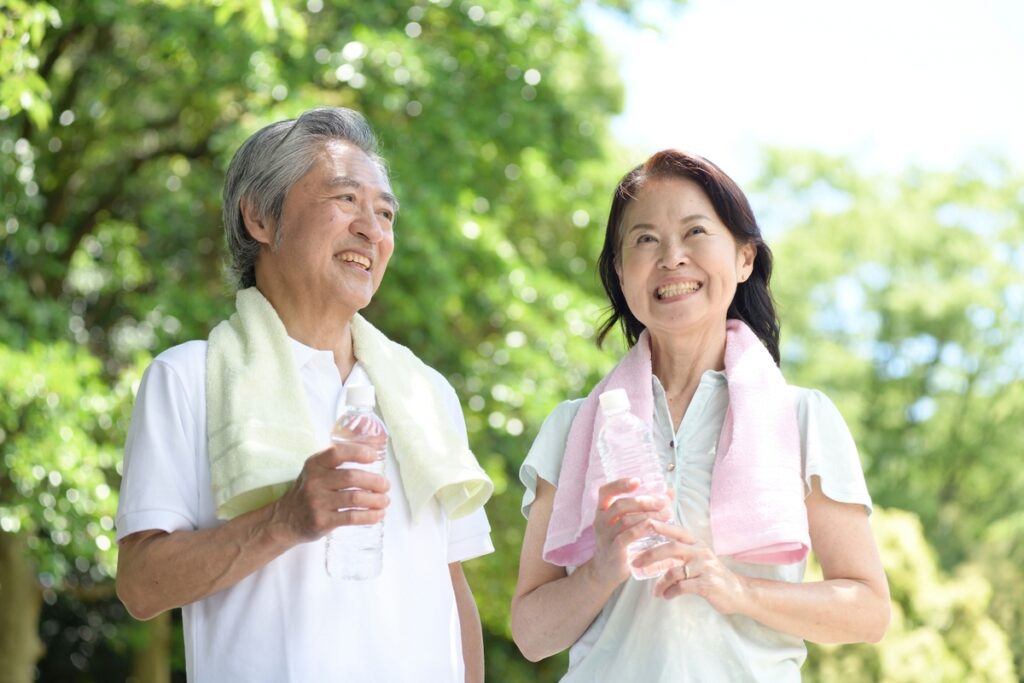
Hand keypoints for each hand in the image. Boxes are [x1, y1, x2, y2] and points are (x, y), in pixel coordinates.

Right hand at [270, 442, 390, 543]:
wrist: (287, 519)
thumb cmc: (309, 491)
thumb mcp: (315, 471)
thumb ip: (336, 462)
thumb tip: (372, 455)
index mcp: (314, 464)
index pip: (337, 453)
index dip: (358, 453)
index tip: (373, 457)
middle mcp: (314, 482)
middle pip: (351, 477)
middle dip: (374, 482)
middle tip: (385, 486)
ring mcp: (317, 502)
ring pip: (355, 498)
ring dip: (376, 500)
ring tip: (385, 501)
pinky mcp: (322, 521)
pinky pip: (352, 517)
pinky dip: (369, 516)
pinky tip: (378, 515)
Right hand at [586, 478, 671, 587]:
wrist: (606, 572)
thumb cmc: (621, 543)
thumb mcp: (628, 524)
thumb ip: (647, 508)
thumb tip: (670, 492)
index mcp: (602, 511)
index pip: (605, 492)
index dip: (620, 484)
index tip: (638, 481)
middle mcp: (601, 522)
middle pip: (620, 505)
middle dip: (643, 501)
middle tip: (663, 502)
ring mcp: (605, 537)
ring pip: (625, 520)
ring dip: (648, 515)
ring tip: (667, 514)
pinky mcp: (613, 551)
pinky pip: (626, 537)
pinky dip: (641, 530)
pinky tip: (654, 527)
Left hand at [633, 520, 749, 615]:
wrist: (737, 592)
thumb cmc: (711, 574)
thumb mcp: (698, 556)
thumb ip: (680, 550)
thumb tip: (652, 549)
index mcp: (696, 543)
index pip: (675, 530)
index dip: (659, 526)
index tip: (641, 524)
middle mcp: (700, 551)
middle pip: (671, 548)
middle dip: (650, 555)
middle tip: (635, 562)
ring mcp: (704, 567)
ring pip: (675, 571)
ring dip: (660, 583)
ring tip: (655, 591)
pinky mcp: (707, 584)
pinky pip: (682, 587)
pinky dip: (671, 592)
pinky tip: (666, 595)